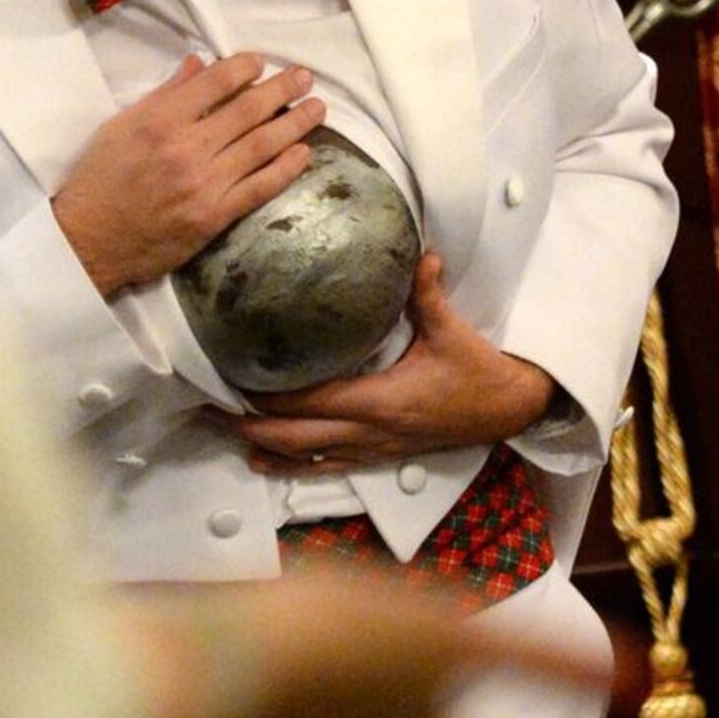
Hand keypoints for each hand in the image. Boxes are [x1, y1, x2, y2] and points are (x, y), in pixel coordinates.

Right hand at [51, 54, 322, 296]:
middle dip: (281, 89)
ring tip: (317, 107)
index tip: (261, 62)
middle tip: (305, 76)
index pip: (216, 82)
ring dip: (294, 124)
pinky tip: (305, 152)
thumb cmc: (101, 179)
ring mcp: (204, 183)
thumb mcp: (121, 126)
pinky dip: (286, 168)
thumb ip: (164, 95)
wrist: (90, 240)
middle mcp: (187, 147)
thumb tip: (200, 64)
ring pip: (261, 145)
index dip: (245, 67)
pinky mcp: (214, 215)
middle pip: (247, 110)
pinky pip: (259, 187)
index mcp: (160, 120)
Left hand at [230, 256, 554, 473]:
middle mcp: (369, 432)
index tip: (230, 381)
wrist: (511, 409)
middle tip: (207, 406)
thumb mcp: (453, 330)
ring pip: (303, 455)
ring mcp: (372, 448)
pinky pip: (326, 465)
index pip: (309, 401)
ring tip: (222, 429)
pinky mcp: (380, 455)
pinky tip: (263, 461)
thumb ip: (428, 292)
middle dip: (247, 423)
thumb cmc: (480, 371)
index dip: (266, 397)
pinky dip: (290, 463)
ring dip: (261, 444)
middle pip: (292, 435)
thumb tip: (419, 252)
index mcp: (381, 400)